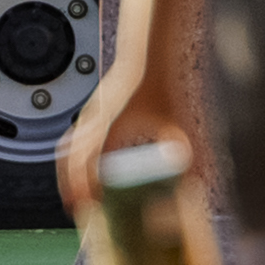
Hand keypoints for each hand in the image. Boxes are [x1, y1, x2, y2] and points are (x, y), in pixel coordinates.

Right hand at [57, 48, 194, 208]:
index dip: (84, 187)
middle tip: (79, 211)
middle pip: (69, 160)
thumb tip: (199, 179)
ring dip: (67, 175)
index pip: (86, 162)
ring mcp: (88, 115)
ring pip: (66, 150)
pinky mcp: (90, 112)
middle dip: (71, 187)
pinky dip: (71, 159)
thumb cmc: (160, 82)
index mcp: (110, 124)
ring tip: (77, 198)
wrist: (148, 53)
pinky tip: (83, 173)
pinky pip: (71, 140)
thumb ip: (188, 150)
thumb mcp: (176, 119)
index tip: (90, 207)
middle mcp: (93, 120)